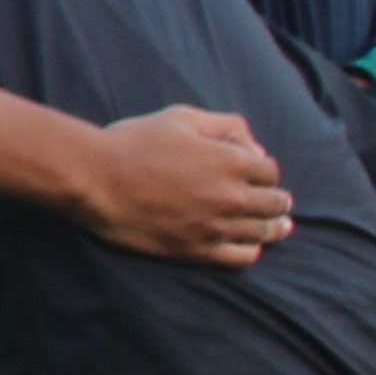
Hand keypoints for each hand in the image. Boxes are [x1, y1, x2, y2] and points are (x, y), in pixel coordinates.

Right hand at [66, 105, 296, 266]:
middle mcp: (232, 196)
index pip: (271, 171)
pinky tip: (251, 245)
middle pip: (275, 203)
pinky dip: (252, 250)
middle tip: (279, 202)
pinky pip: (241, 256)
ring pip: (263, 231)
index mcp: (231, 161)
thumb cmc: (134, 142)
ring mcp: (216, 226)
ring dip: (274, 227)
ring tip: (278, 226)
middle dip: (278, 200)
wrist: (96, 178)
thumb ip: (225, 125)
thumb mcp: (181, 117)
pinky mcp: (198, 250)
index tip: (257, 173)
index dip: (266, 170)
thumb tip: (254, 147)